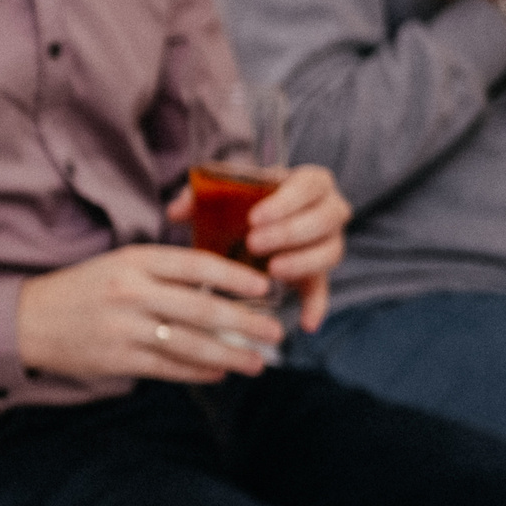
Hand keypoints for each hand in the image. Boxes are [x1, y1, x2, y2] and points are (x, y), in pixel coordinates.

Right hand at [17, 243, 278, 381]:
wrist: (28, 321)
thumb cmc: (81, 289)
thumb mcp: (118, 265)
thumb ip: (163, 271)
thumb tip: (220, 286)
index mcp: (134, 261)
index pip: (197, 264)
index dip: (235, 276)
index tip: (265, 286)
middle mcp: (131, 292)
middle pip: (203, 308)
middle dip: (246, 322)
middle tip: (274, 331)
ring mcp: (125, 327)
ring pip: (192, 343)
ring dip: (230, 355)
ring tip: (257, 363)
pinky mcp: (119, 359)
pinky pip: (169, 368)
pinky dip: (198, 372)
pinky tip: (218, 374)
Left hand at [210, 163, 347, 330]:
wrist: (253, 223)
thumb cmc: (241, 202)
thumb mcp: (224, 195)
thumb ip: (200, 197)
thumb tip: (175, 211)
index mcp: (309, 182)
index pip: (310, 184)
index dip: (286, 201)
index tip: (254, 218)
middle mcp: (329, 209)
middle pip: (326, 218)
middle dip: (290, 232)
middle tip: (254, 244)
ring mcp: (328, 241)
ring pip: (330, 251)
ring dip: (303, 262)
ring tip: (272, 270)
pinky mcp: (321, 271)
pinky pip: (323, 289)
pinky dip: (316, 306)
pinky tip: (306, 323)